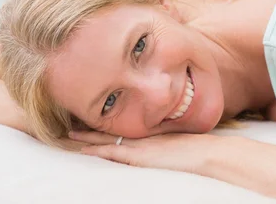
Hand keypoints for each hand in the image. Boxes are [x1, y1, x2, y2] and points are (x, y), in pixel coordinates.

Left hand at [68, 130, 218, 172]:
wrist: (203, 153)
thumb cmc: (196, 149)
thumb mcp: (180, 142)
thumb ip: (169, 140)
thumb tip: (167, 144)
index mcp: (150, 132)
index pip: (124, 126)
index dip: (108, 123)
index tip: (95, 118)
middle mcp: (142, 136)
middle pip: (112, 129)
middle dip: (93, 127)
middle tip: (75, 122)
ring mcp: (139, 145)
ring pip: (108, 138)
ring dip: (90, 137)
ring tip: (72, 134)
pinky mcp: (138, 156)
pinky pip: (112, 152)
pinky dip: (98, 150)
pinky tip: (84, 150)